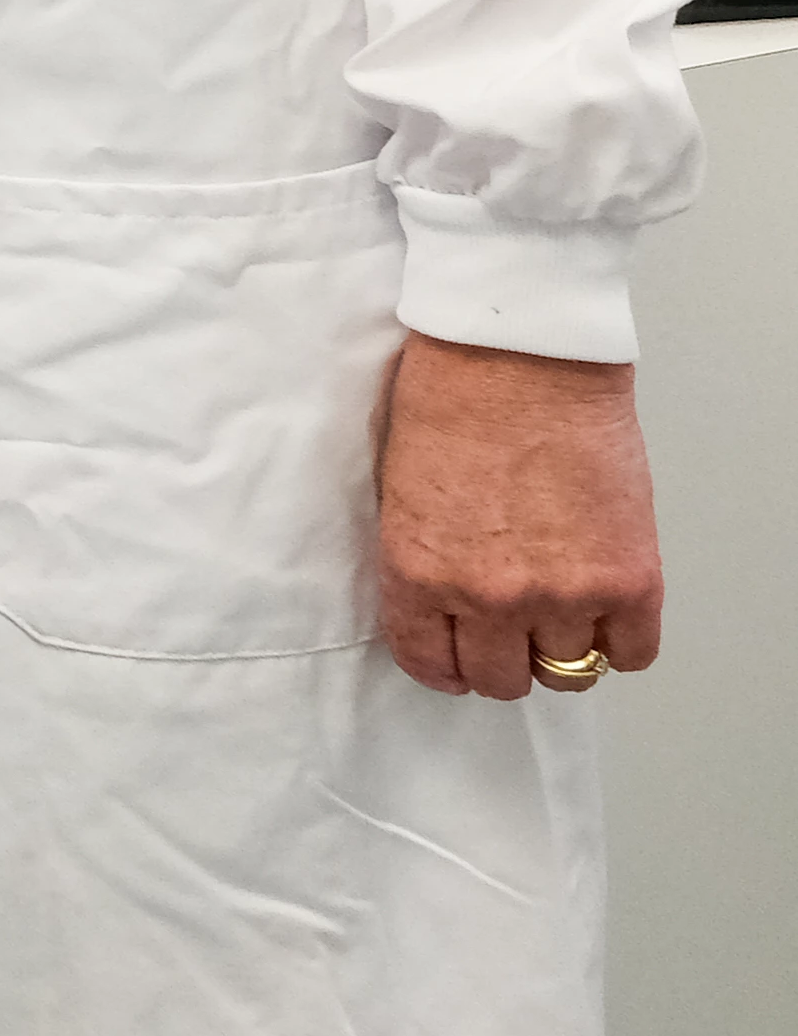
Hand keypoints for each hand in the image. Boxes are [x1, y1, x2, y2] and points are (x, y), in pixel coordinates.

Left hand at [375, 331, 662, 696]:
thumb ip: (422, 559)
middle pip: (502, 678)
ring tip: (564, 612)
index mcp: (419, 575)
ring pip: (568, 673)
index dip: (448, 666)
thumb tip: (444, 603)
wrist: (521, 356)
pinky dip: (623, 640)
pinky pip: (634, 652)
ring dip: (564, 648)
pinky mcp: (628, 579)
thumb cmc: (451, 399)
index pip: (430, 663)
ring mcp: (564, 594)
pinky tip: (610, 611)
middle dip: (504, 657)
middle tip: (515, 629)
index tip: (459, 658)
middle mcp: (490, 597)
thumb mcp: (401, 492)